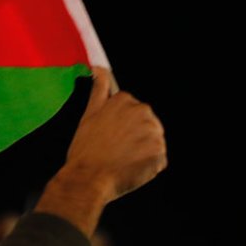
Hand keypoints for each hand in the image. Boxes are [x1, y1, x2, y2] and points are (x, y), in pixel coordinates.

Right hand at [34, 67, 166, 235]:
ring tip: (122, 161)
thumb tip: (99, 67)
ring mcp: (153, 133)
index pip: (133, 111)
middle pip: (147, 125)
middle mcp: (143, 112)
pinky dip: (148, 167)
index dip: (122, 127)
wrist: (88, 178)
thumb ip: (99, 87)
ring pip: (152, 143)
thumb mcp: (89, 113)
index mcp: (126, 100)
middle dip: (135, 137)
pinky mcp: (160, 153)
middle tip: (116, 151)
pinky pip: (158, 160)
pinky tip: (130, 169)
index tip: (112, 137)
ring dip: (142, 152)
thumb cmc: (86, 149)